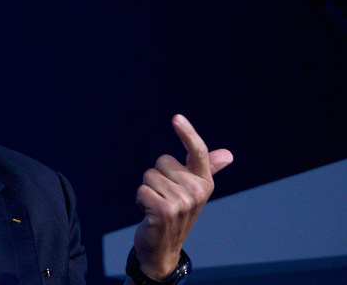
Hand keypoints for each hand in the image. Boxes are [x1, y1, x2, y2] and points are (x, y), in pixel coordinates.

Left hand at [132, 114, 232, 279]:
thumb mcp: (192, 192)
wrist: (163, 249)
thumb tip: (227, 154)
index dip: (187, 133)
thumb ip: (207, 170)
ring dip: (147, 190)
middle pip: (162, 161)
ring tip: (156, 206)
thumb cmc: (175, 215)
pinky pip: (141, 190)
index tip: (176, 118)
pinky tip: (148, 214)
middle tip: (163, 197)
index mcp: (205, 183)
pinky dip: (140, 200)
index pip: (198, 152)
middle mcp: (197, 191)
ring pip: (149, 175)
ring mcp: (182, 202)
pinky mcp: (164, 211)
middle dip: (156, 177)